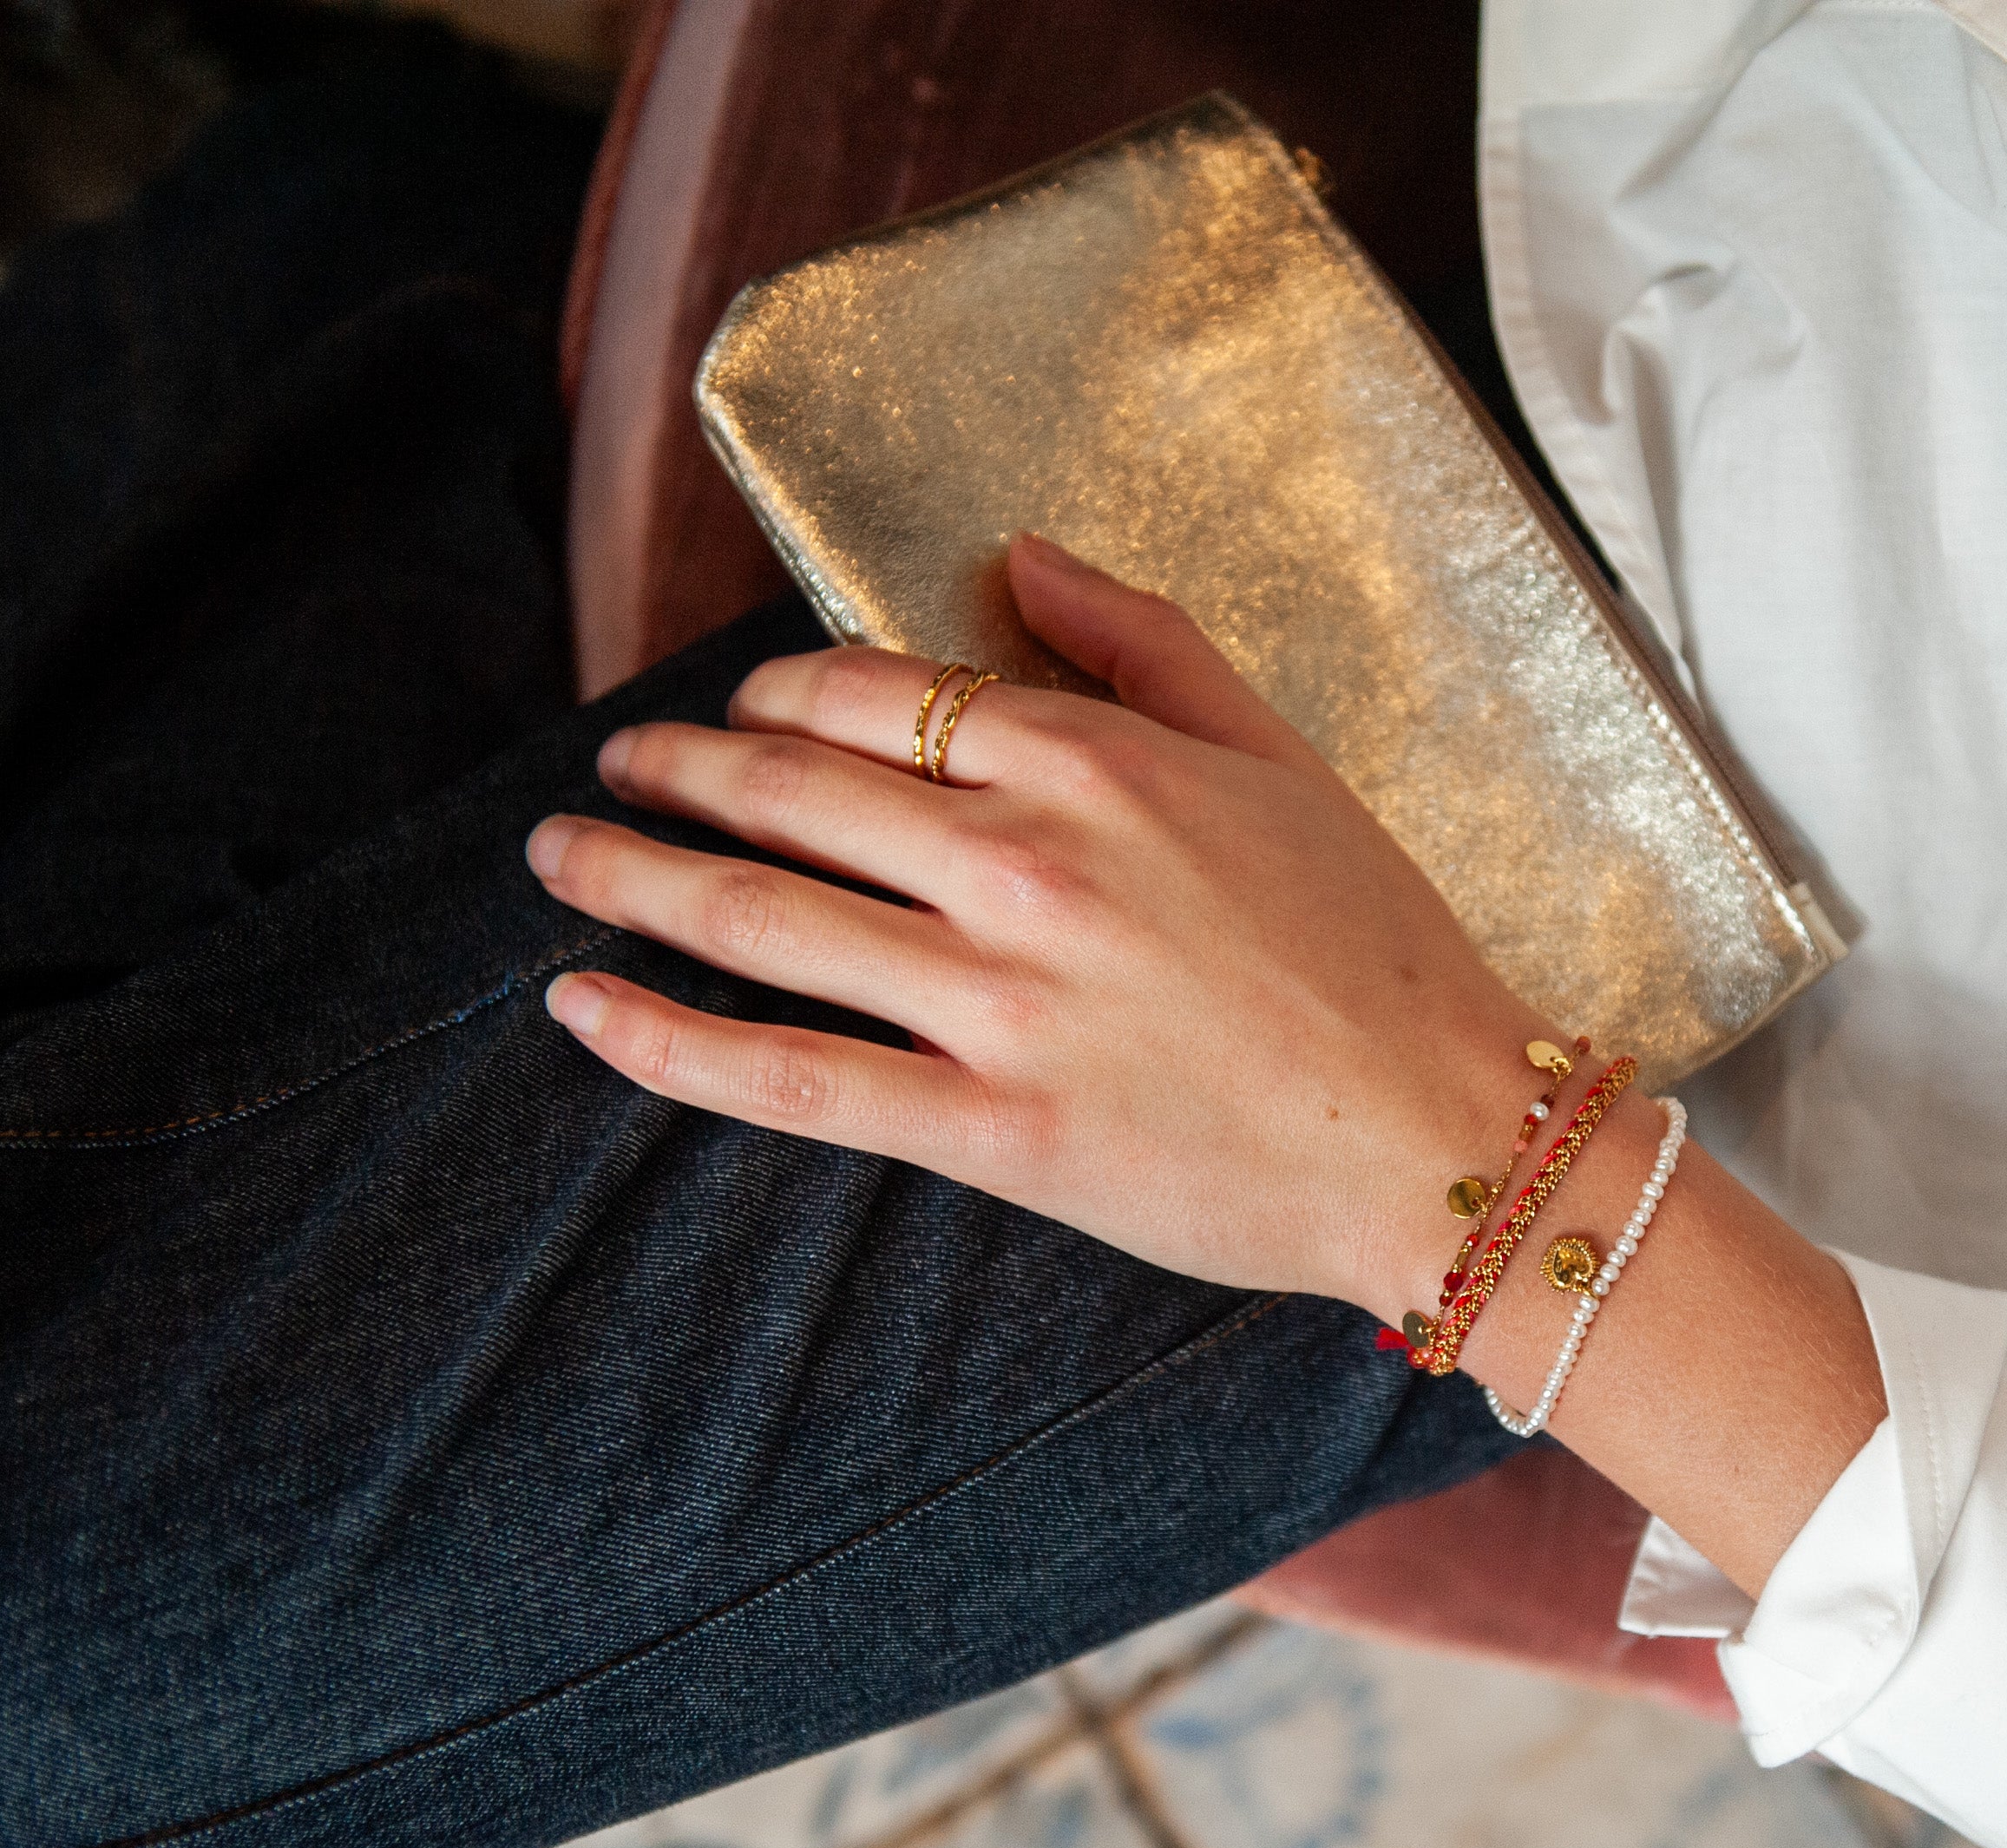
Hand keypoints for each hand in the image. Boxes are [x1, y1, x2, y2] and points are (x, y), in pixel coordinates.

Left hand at [526, 533, 1556, 1314]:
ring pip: (760, 915)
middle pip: (788, 788)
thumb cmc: (1385, 951)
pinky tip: (581, 1006)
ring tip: (558, 860)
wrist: (1448, 1134)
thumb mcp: (1283, 757)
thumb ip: (1147, 643)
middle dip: (671, 771)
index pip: (871, 693)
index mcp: (1095, 762)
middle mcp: (1026, 864)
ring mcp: (1000, 1001)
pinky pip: (789, 1076)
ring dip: (629, 877)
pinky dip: (666, 1039)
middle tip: (605, 774)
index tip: (732, 715)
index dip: (773, 700)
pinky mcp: (993, 1131)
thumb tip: (1024, 555)